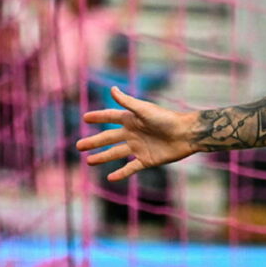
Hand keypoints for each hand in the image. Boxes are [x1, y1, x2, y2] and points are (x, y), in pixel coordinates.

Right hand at [76, 87, 196, 181]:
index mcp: (132, 119)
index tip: (85, 117)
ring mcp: (139, 147)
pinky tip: (110, 177)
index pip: (111, 117)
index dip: (99, 117)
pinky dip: (121, 173)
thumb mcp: (144, 110)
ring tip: (88, 161)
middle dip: (94, 141)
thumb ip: (127, 102)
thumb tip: (111, 88)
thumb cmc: (167, 119)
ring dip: (102, 157)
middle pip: (109, 138)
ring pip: (116, 153)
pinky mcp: (147, 160)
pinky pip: (131, 167)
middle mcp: (134, 133)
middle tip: (78, 146)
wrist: (187, 134)